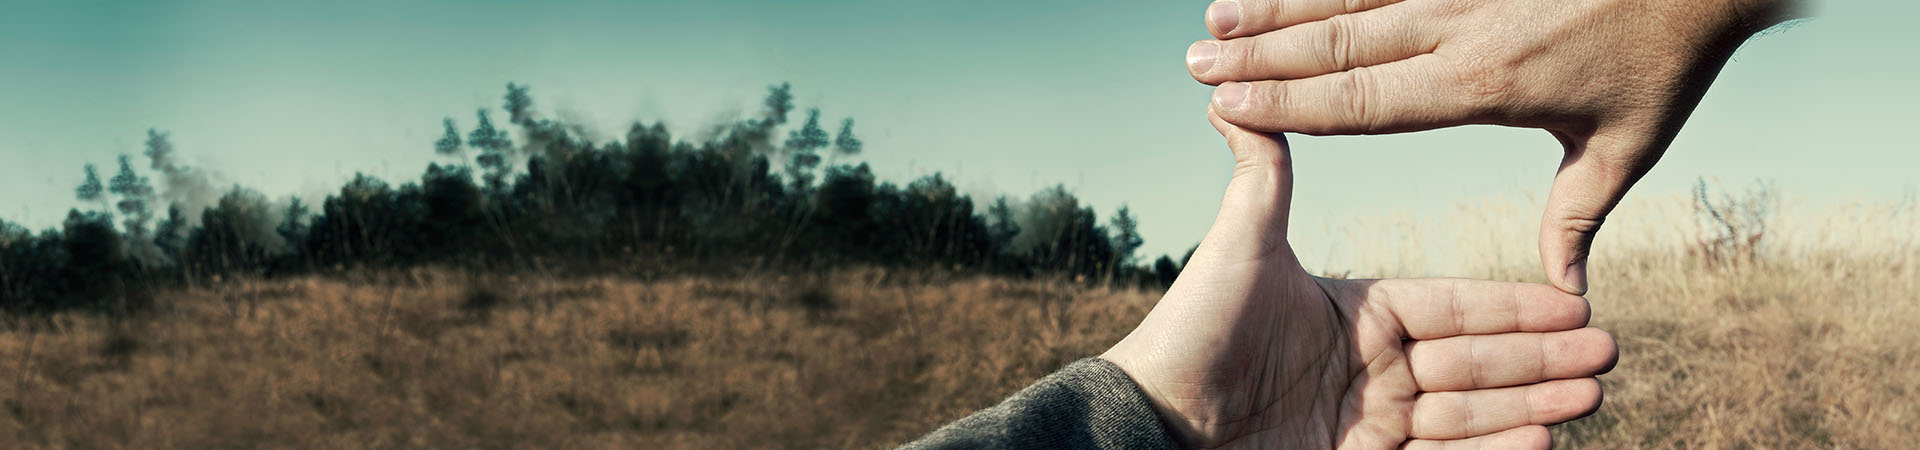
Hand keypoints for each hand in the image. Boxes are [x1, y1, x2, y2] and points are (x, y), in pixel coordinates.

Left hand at [1100, 111, 1617, 448]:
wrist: (1156, 420)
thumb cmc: (1191, 329)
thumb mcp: (1239, 249)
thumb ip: (1261, 179)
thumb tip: (1235, 99)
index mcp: (1359, 311)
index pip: (1453, 305)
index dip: (1512, 307)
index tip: (1571, 303)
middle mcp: (1373, 366)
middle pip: (1476, 360)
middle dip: (1544, 359)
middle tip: (1608, 355)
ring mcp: (1371, 420)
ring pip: (1471, 412)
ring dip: (1533, 404)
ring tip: (1591, 398)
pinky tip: (1539, 439)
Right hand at [1183, 0, 1805, 293]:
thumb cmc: (1665, 58)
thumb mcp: (1625, 144)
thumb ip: (1577, 214)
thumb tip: (1565, 288)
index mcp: (1483, 82)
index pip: (1365, 101)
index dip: (1291, 105)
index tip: (1229, 107)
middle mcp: (1460, 26)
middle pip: (1338, 46)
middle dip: (1260, 56)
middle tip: (1195, 64)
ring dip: (1278, 8)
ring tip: (1215, 18)